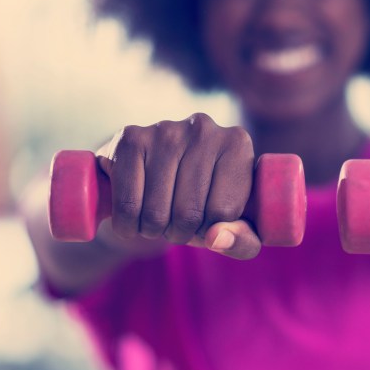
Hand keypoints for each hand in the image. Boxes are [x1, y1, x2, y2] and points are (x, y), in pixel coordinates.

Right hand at [95, 113, 262, 259]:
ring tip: (156, 217)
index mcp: (237, 144)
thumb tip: (217, 238)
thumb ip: (242, 241)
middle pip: (189, 214)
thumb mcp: (232, 226)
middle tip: (176, 222)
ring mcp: (165, 130)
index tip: (205, 220)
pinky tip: (132, 216)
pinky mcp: (131, 139)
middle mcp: (203, 129)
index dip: (211, 230)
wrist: (149, 174)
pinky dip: (127, 224)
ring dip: (152, 230)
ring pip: (156, 213)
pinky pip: (127, 205)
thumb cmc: (199, 201)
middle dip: (179, 233)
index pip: (224, 213)